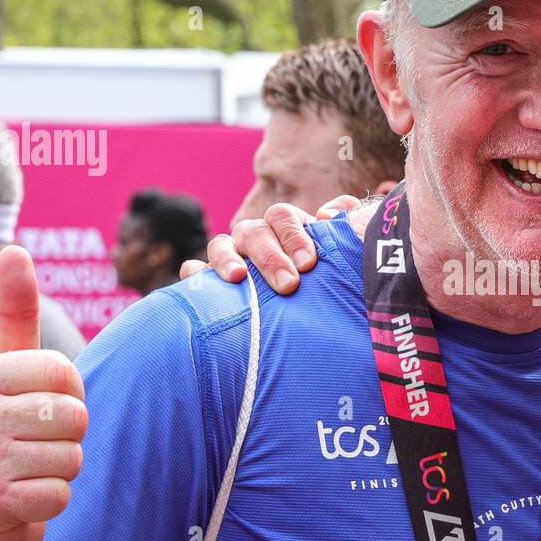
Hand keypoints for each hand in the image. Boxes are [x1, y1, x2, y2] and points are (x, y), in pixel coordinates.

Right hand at [0, 246, 87, 540]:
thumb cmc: (6, 434)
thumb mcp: (8, 370)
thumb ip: (16, 312)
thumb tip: (14, 249)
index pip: (66, 372)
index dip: (71, 396)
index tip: (40, 409)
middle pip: (74, 415)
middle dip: (71, 436)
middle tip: (36, 446)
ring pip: (72, 456)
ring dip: (63, 469)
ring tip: (30, 471)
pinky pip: (60, 494)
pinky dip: (54, 501)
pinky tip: (24, 499)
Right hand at [179, 195, 359, 294]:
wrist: (315, 327)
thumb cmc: (329, 287)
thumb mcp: (343, 259)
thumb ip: (346, 228)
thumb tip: (328, 213)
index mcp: (287, 231)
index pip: (282, 217)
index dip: (294, 234)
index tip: (309, 263)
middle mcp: (258, 240)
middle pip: (253, 231)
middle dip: (270, 255)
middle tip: (288, 283)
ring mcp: (232, 259)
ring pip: (221, 245)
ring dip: (228, 258)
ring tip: (239, 277)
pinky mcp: (212, 284)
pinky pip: (195, 272)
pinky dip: (194, 273)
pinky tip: (199, 281)